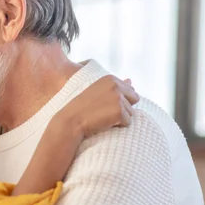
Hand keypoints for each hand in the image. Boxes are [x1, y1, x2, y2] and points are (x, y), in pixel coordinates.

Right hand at [12, 76, 138, 195]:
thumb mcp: (98, 92)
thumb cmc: (82, 108)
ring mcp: (118, 98)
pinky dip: (118, 126)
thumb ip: (116, 85)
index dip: (118, 101)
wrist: (70, 121)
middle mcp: (116, 85)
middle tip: (104, 111)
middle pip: (134, 100)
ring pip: (132, 113)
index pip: (131, 91)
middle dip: (124, 108)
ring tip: (102, 117)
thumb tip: (131, 80)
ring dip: (120, 118)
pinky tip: (104, 123)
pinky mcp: (120, 112)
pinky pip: (128, 122)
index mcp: (110, 78)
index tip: (103, 104)